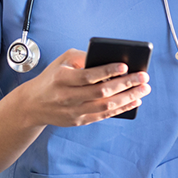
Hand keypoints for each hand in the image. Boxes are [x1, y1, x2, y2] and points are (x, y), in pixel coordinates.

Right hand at [22, 48, 150, 127]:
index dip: (107, 70)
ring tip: (144, 89)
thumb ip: (82, 56)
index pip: (88, 75)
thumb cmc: (52, 78)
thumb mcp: (61, 61)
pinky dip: (121, 108)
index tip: (125, 65)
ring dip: (128, 97)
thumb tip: (108, 59)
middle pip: (101, 92)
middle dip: (126, 84)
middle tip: (143, 76)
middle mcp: (67, 96)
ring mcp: (74, 111)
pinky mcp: (79, 121)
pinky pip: (104, 115)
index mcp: (62, 78)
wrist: (34, 104)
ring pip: (106, 106)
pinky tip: (134, 101)